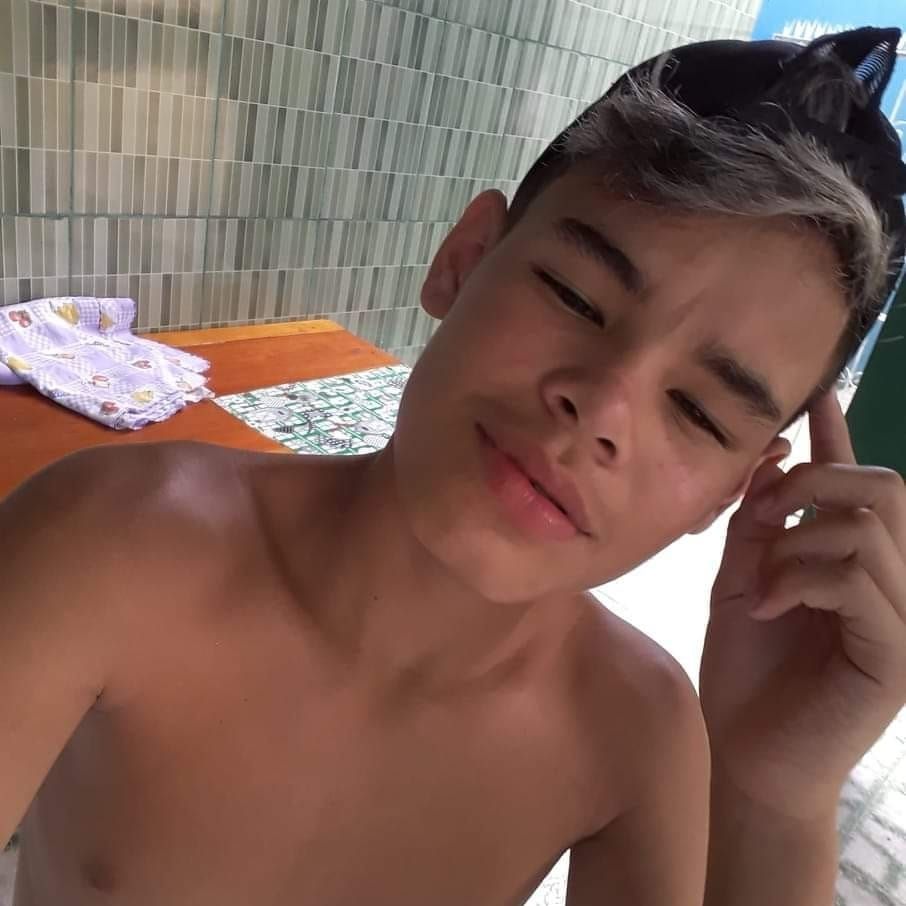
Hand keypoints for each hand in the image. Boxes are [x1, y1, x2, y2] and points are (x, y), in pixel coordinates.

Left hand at [700, 391, 905, 819]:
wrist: (750, 753)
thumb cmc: (747, 669)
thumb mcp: (742, 580)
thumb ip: (759, 524)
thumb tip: (771, 460)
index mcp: (852, 560)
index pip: (858, 485)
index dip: (840, 435)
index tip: (819, 390)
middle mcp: (892, 580)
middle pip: (882, 488)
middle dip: (813, 485)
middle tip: (764, 518)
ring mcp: (903, 616)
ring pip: (865, 529)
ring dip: (794, 545)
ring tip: (759, 587)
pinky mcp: (897, 652)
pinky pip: (857, 580)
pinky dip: (798, 580)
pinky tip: (766, 609)